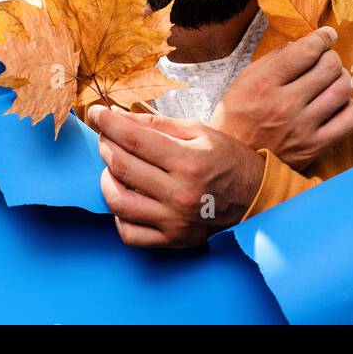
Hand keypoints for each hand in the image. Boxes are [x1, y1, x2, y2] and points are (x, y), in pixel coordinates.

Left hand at [87, 105, 265, 247]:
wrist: (257, 198)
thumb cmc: (229, 160)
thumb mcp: (199, 132)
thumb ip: (158, 124)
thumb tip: (119, 117)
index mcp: (189, 162)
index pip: (135, 139)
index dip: (108, 123)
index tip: (95, 113)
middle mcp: (180, 194)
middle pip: (122, 167)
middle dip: (105, 144)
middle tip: (106, 135)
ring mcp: (174, 221)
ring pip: (118, 201)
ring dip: (107, 179)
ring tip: (114, 167)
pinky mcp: (172, 240)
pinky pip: (129, 233)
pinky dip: (119, 214)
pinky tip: (127, 196)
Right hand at [209, 26, 352, 169]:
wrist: (233, 162)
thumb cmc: (236, 118)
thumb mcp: (244, 81)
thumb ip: (272, 60)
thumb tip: (301, 44)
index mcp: (265, 84)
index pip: (305, 51)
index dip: (322, 38)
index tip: (326, 35)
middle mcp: (285, 104)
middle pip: (329, 66)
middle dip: (330, 57)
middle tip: (325, 60)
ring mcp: (302, 127)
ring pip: (342, 89)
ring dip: (340, 79)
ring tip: (331, 81)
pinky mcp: (314, 147)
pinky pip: (349, 119)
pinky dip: (348, 107)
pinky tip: (337, 104)